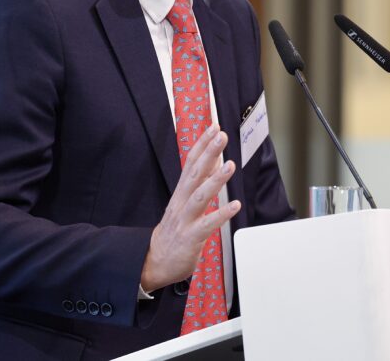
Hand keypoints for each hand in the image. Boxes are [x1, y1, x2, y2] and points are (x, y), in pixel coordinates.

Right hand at [140, 125, 240, 291]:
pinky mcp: (191, 237)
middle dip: (208, 153)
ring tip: (230, 165)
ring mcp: (185, 219)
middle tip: (221, 136)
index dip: (202, 144)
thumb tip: (215, 161)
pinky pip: (207, 224)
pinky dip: (221, 214)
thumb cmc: (174, 231)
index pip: (190, 162)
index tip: (213, 127)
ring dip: (215, 180)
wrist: (154, 261)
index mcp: (180, 192)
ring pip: (200, 196)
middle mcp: (181, 202)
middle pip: (194, 173)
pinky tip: (235, 205)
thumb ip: (199, 183)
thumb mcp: (184, 203)